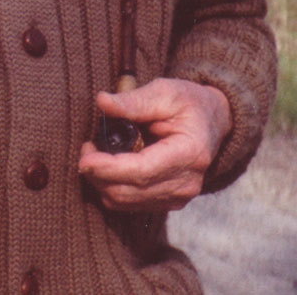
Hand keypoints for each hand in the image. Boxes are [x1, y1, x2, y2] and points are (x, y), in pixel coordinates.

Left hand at [77, 78, 230, 211]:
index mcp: (189, 154)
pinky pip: (129, 203)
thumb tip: (102, 101)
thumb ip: (134, 101)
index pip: (142, 171)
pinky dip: (110, 187)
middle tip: (87, 147)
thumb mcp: (164, 92)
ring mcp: (178, 196)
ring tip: (96, 152)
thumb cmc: (188, 104)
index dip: (109, 168)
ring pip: (125, 202)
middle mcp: (186, 183)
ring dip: (100, 181)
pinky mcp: (168, 201)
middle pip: (129, 191)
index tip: (84, 158)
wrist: (211, 121)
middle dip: (98, 174)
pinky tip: (107, 165)